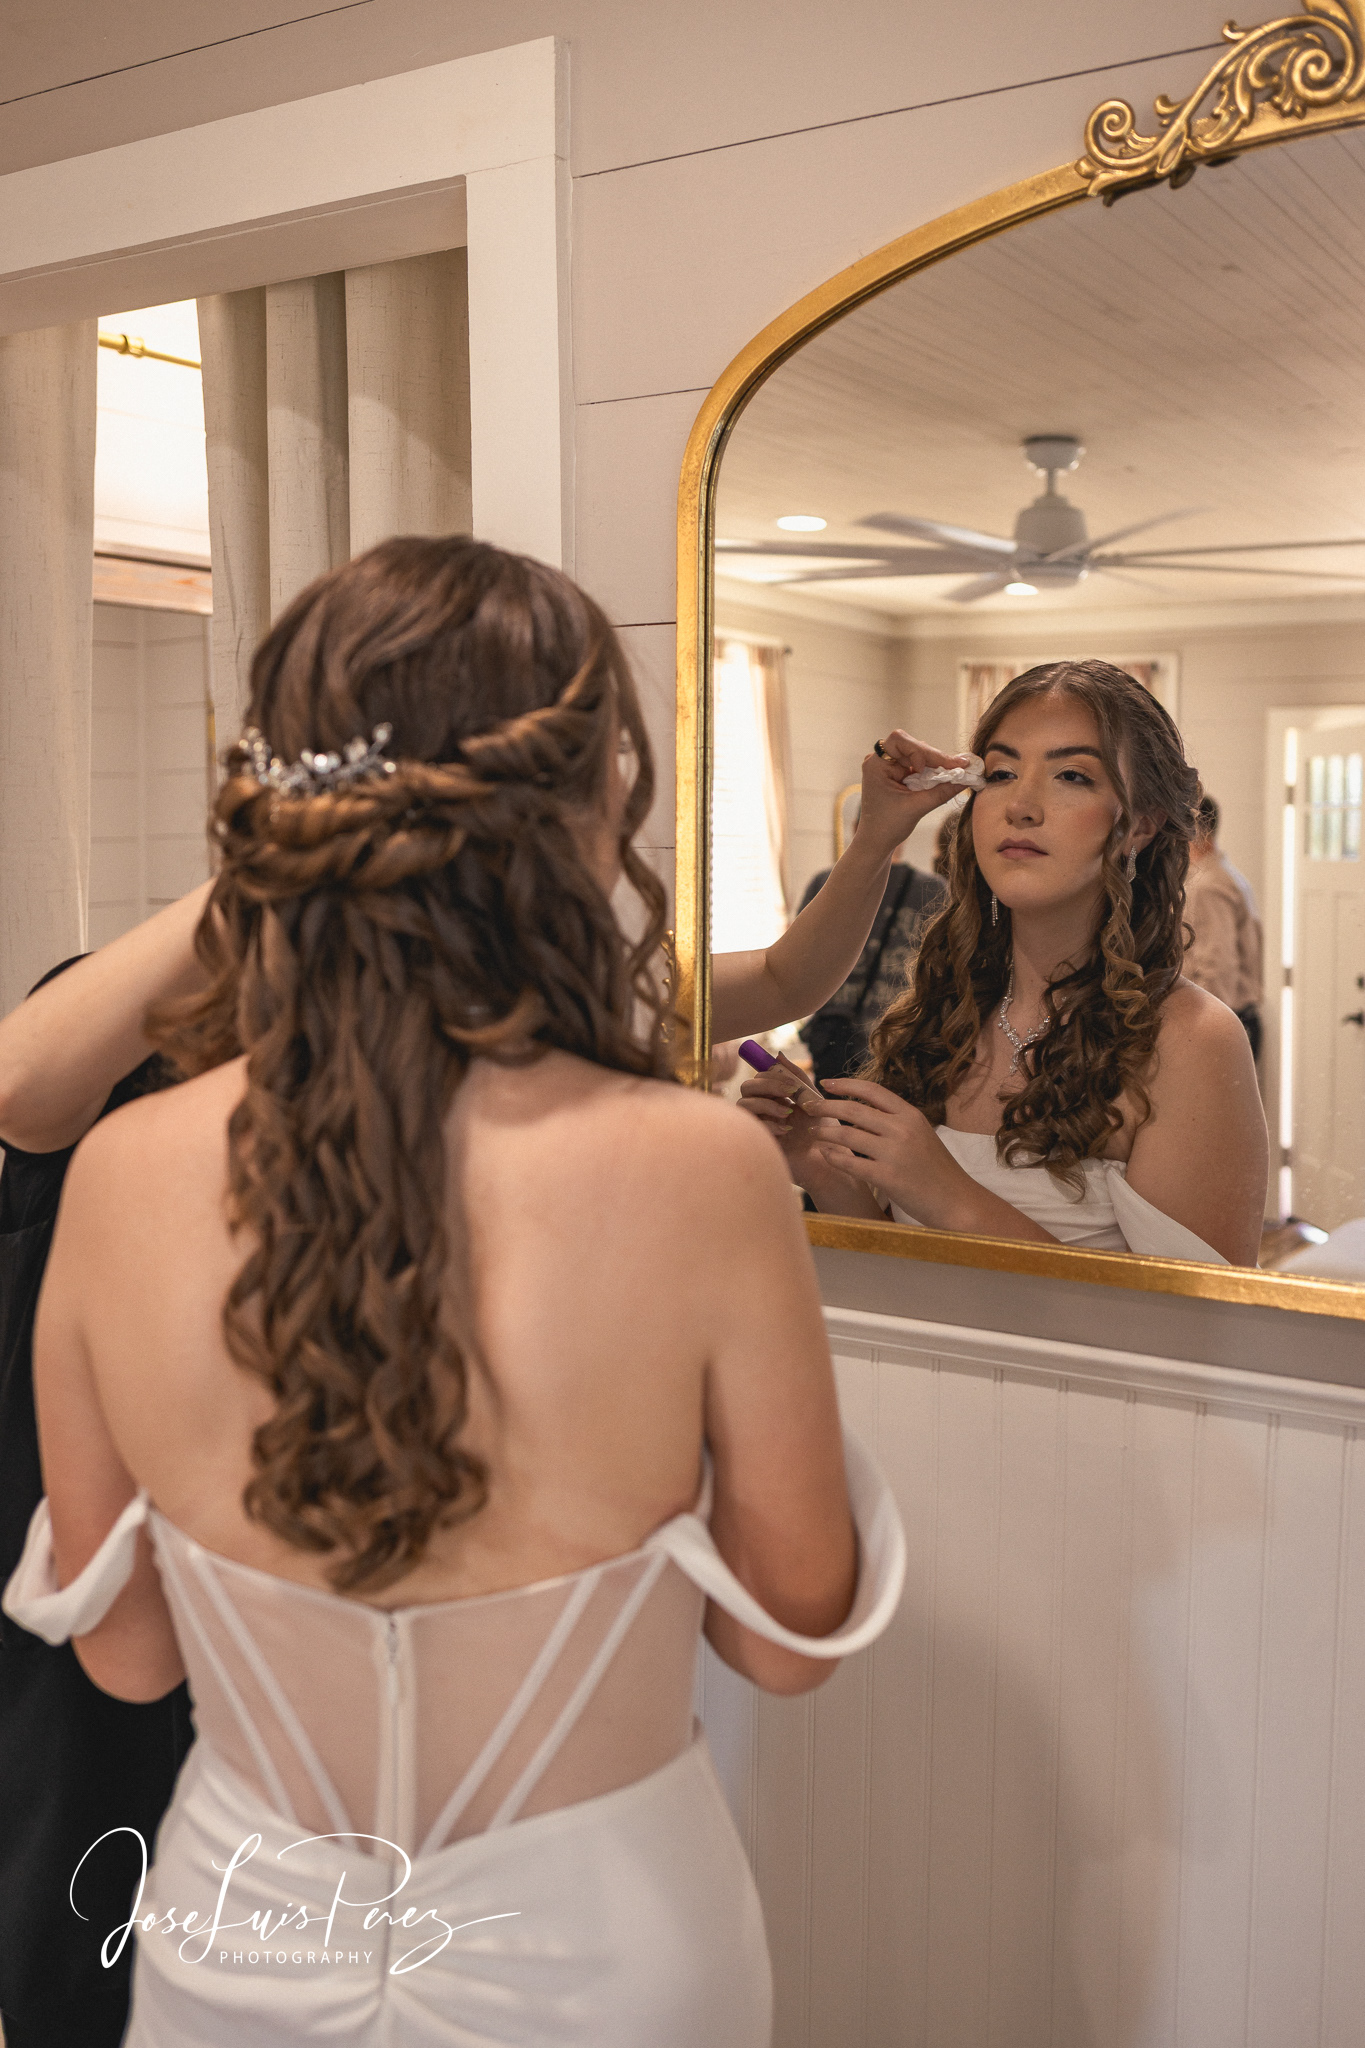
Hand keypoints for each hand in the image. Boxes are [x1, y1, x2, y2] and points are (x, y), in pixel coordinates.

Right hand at [738, 1068, 864, 1197]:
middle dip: (768, 1086)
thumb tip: (777, 1055)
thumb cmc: (825, 1133)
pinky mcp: (756, 1144)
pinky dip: (766, 1123)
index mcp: (776, 1099)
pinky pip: (748, 1126)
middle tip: (790, 1095)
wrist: (830, 1163)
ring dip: (766, 1104)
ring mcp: (758, 1128)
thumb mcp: (814, 1099)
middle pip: (747, 1087)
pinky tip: (786, 1131)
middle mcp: (763, 1112)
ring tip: (788, 1114)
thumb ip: (796, 1077)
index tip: (793, 1085)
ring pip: (742, 1105)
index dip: (772, 1075)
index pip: (760, 1077)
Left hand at [811, 1076, 950, 1214]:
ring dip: (825, 1132)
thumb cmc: (938, 1170)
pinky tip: (825, 1155)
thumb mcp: (922, 1135)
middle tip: (808, 1107)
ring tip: (813, 1131)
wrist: (957, 1201)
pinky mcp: (887, 1177)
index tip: (826, 1083)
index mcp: (911, 1116)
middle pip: (853, 1109)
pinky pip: (850, 1162)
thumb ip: (897, 1122)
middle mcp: (902, 1129)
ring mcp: (894, 1153)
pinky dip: (834, 1157)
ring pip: (847, 1134)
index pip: (873, 1091)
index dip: (846, 1084)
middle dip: (825, 1106)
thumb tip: (865, 1111)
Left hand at [854, 730, 975, 860]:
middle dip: (935, 757)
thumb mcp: (916, 808)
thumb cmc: (887, 827)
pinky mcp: (899, 774)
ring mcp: (890, 766)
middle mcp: (881, 761)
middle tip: (960, 766)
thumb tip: (966, 779)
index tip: (927, 767)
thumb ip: (941, 792)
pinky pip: (920, 765)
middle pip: (912, 746)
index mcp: (876, 765)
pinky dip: (933, 770)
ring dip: (936, 763)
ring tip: (955, 771)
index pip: (899, 741)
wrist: (877, 842)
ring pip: (919, 754)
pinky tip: (946, 776)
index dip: (918, 749)